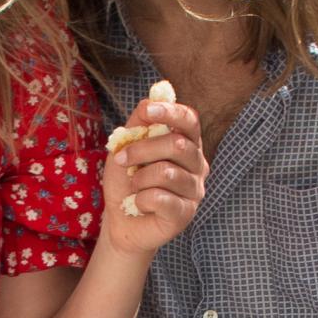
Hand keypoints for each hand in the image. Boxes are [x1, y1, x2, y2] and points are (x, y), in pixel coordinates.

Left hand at [102, 99, 206, 256]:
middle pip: (177, 144)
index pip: (190, 120)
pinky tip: (139, 203)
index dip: (171, 112)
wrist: (120, 219)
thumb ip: (139, 122)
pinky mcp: (185, 214)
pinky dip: (140, 199)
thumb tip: (151, 98)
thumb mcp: (126, 146)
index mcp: (186, 143)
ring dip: (139, 178)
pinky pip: (161, 198)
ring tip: (134, 186)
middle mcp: (197, 165)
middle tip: (120, 159)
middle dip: (142, 149)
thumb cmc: (127, 179)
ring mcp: (195, 190)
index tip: (149, 111)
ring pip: (167, 173)